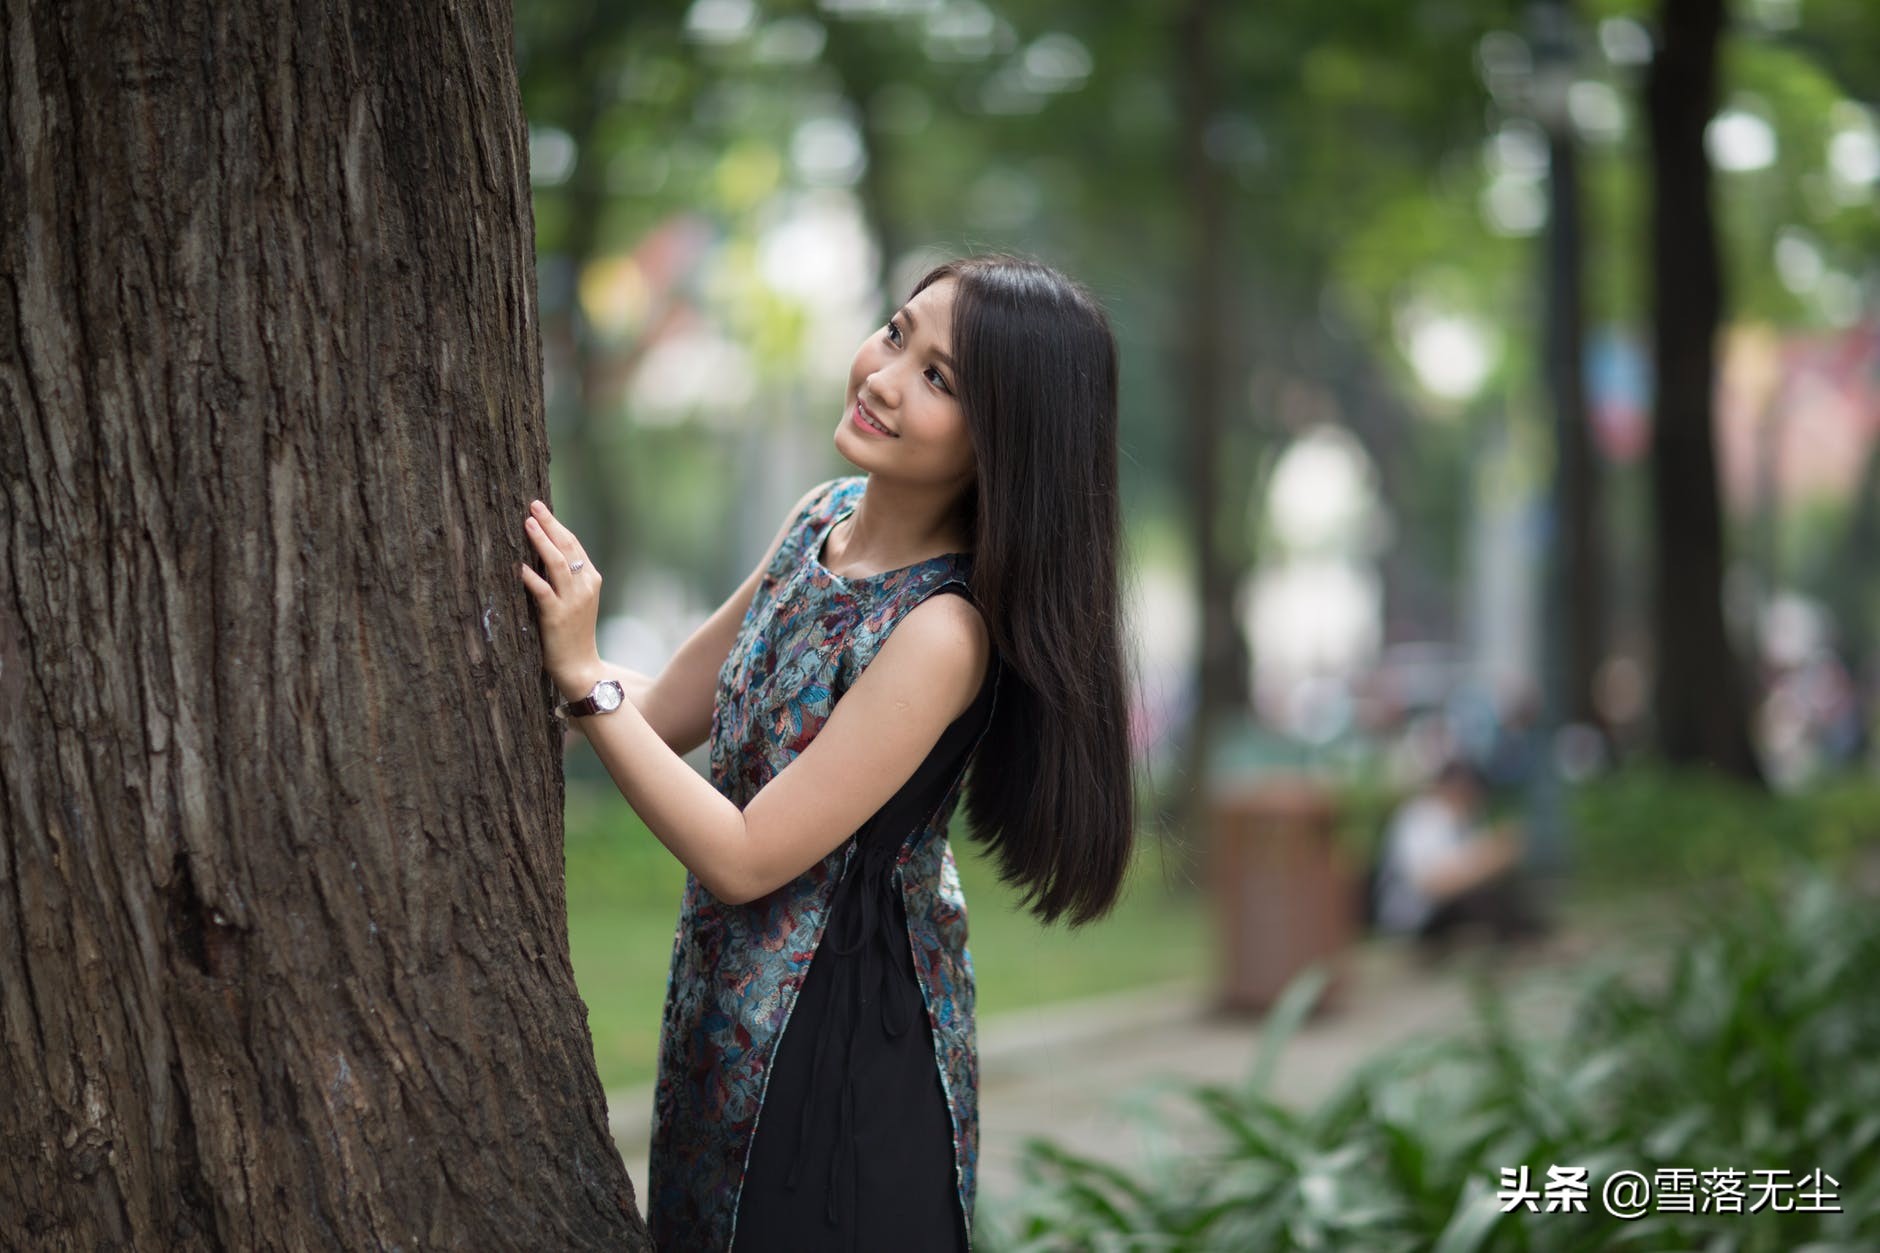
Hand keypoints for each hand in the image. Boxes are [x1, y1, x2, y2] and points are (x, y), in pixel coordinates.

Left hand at [516, 499, 603, 699]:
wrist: (580, 667)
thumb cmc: (573, 634)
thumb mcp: (576, 601)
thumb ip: (566, 579)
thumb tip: (542, 553)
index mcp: (590, 580)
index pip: (574, 545)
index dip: (557, 525)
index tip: (540, 509)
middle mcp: (584, 587)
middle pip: (568, 547)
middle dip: (550, 525)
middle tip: (533, 506)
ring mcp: (572, 601)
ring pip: (558, 564)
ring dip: (542, 542)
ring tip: (527, 524)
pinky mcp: (557, 616)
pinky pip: (543, 591)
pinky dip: (531, 576)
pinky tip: (519, 565)